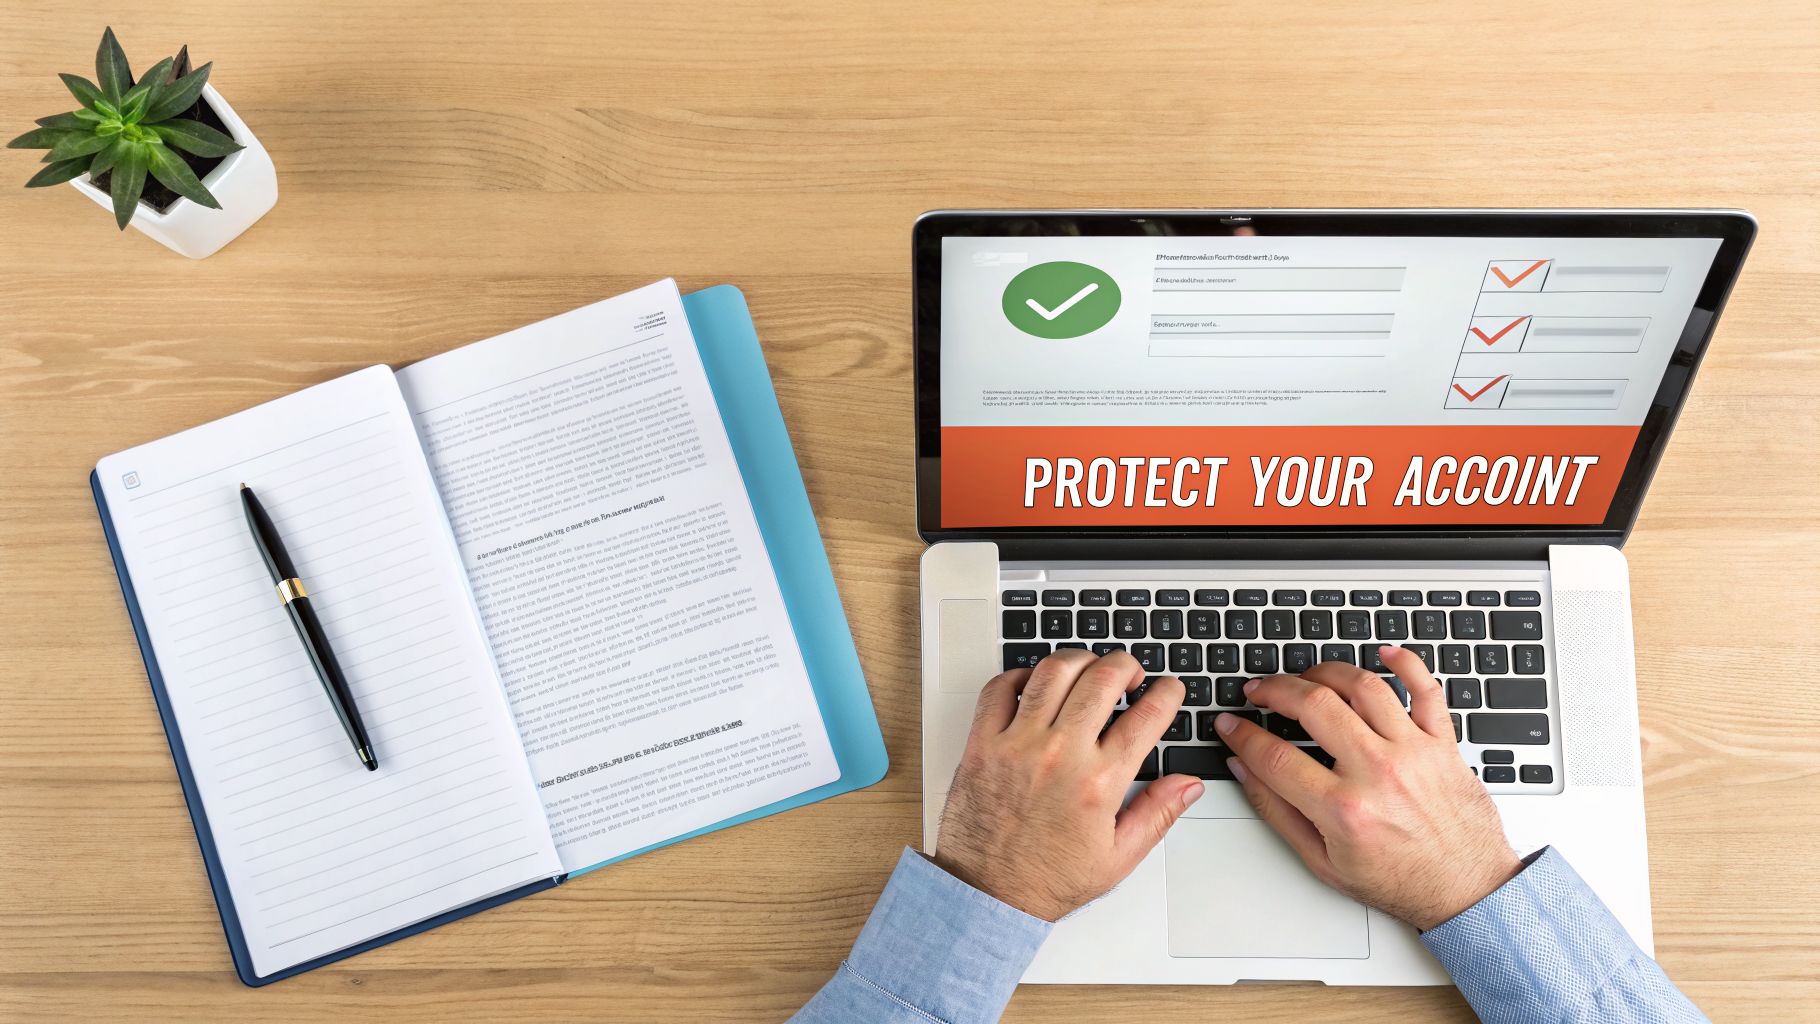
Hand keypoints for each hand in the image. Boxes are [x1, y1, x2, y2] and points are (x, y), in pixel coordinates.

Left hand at [933, 650, 1204, 920]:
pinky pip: (999, 687)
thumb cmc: (1047, 879)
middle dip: (1126, 665)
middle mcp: (1059, 754)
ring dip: (1079, 661)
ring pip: (1053, 671)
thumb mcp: (1118, 857)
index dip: (1166, 694)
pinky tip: (1036, 683)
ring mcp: (1017, 744)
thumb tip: (1188, 784)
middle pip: (1102, 678)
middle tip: (1130, 674)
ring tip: (1089, 670)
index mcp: (1098, 783)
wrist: (987, 893)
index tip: (1169, 689)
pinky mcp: (982, 743)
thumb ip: (1157, 814)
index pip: (1146, 717)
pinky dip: (1021, 674)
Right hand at [1216, 646, 1522, 930]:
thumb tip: (1244, 770)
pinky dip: (1406, 663)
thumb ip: (1277, 811)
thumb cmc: (1399, 881)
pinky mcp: (1442, 744)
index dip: (1242, 734)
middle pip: (1314, 705)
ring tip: (1306, 677)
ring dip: (1325, 671)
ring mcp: (1413, 752)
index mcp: (1343, 808)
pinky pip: (1426, 690)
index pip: (1274, 755)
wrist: (1467, 889)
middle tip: (1259, 691)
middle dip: (1274, 690)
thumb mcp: (1322, 861)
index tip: (1230, 723)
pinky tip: (1384, 653)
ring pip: (1362, 686)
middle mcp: (1378, 772)